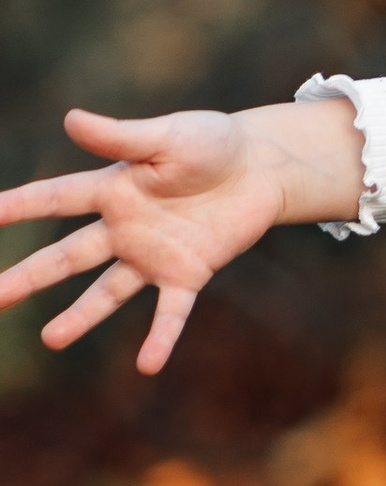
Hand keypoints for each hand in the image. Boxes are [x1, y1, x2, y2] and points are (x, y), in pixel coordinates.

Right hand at [0, 99, 359, 372]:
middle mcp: (123, 227)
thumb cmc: (211, 143)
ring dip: (81, 317)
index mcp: (111, 189)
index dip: (17, 208)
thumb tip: (70, 119)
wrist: (261, 168)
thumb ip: (120, 134)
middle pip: (66, 256)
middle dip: (29, 277)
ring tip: (52, 340)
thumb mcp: (167, 136)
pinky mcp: (189, 274)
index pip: (54, 199)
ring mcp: (153, 255)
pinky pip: (171, 312)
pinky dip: (161, 338)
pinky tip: (148, 366)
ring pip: (107, 291)